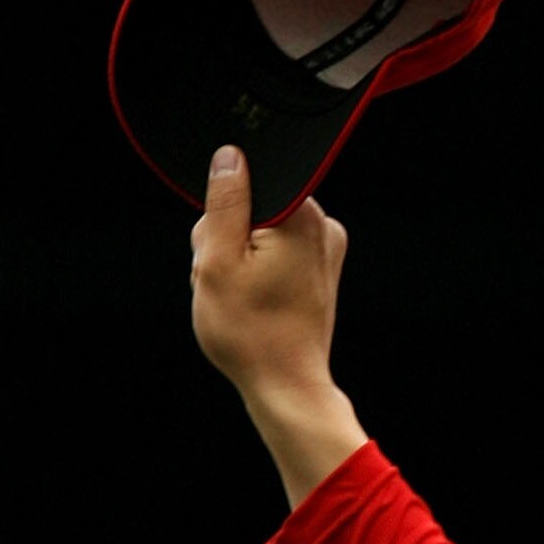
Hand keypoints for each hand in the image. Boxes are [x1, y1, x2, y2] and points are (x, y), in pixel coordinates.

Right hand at [189, 146, 366, 509]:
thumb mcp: (218, 262)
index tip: (222, 248)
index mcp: (301, 215)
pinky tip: (254, 299)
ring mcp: (326, 247)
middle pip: (251, 205)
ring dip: (238, 258)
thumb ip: (224, 202)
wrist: (286, 387)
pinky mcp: (321, 267)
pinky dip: (256, 271)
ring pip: (258, 230)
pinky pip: (274, 252)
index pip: (244, 180)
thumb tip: (230, 157)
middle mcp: (322, 224)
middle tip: (229, 279)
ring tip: (241, 294)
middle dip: (227, 237)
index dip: (220, 213)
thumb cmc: (251, 334)